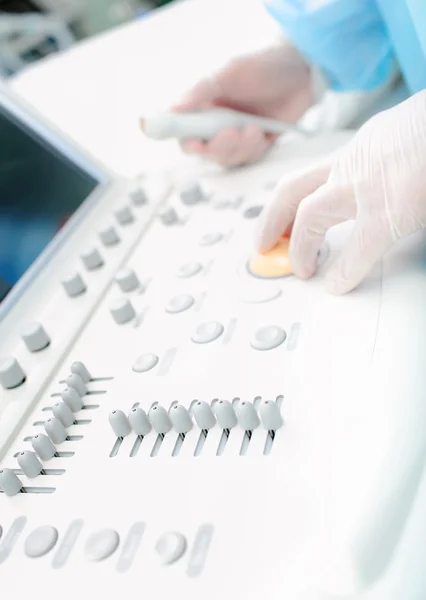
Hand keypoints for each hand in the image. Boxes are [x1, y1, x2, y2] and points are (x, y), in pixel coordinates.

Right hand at [172, 42, 313, 166]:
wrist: (301, 70)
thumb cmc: (263, 64)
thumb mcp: (230, 73)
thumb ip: (201, 91)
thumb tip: (174, 108)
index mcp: (204, 106)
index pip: (185, 131)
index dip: (187, 141)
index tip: (196, 143)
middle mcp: (216, 123)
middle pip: (206, 151)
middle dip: (220, 146)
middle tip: (233, 132)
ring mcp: (236, 135)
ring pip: (227, 158)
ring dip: (240, 148)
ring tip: (254, 129)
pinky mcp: (255, 144)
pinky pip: (247, 159)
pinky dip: (253, 151)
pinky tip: (262, 135)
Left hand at [255, 91, 425, 293]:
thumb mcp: (406, 139)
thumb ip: (389, 162)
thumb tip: (394, 181)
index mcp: (362, 147)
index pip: (313, 175)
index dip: (290, 200)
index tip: (283, 216)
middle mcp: (355, 162)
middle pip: (292, 190)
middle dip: (271, 219)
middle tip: (264, 242)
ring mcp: (366, 185)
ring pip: (309, 215)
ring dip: (299, 246)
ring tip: (300, 269)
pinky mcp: (387, 211)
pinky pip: (356, 250)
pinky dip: (344, 272)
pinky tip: (337, 285)